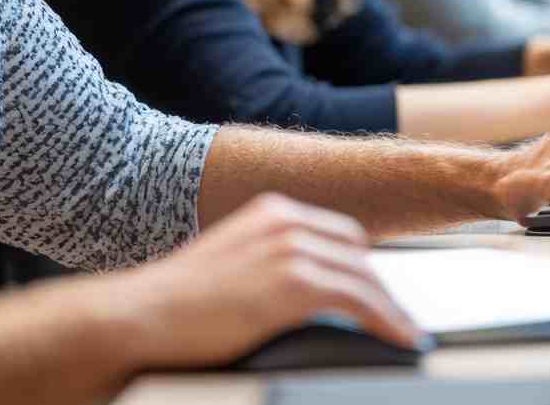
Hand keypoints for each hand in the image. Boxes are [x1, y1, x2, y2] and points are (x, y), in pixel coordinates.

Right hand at [105, 194, 425, 368]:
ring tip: (407, 334)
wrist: (141, 316)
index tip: (380, 291)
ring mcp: (292, 248)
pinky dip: (388, 322)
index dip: (364, 266)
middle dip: (382, 287)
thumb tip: (305, 291)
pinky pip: (362, 301)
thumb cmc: (176, 303)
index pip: (341, 234)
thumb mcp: (232, 265)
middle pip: (359, 253)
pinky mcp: (296, 283)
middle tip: (398, 318)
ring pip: (366, 277)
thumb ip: (269, 265)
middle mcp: (286, 219)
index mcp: (271, 210)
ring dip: (391, 309)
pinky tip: (401, 339)